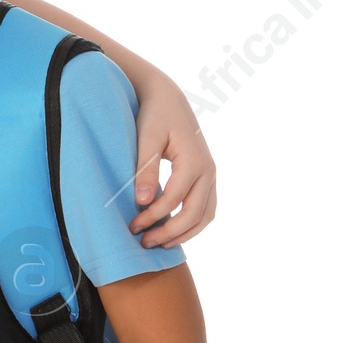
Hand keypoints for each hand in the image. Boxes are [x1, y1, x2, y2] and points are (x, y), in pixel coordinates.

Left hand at [129, 74, 216, 247]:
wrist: (168, 99)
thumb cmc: (154, 116)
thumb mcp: (146, 139)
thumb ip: (145, 170)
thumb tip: (142, 201)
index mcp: (193, 161)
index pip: (173, 200)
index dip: (151, 217)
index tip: (132, 227)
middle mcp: (208, 170)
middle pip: (193, 214)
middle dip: (168, 233)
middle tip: (144, 243)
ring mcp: (211, 175)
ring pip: (205, 216)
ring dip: (183, 234)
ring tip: (158, 243)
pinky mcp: (207, 178)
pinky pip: (206, 209)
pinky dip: (191, 224)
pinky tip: (171, 231)